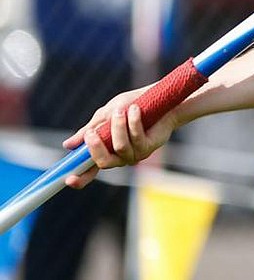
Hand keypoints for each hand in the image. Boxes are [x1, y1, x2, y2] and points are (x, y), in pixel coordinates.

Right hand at [62, 87, 179, 188]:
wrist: (161, 99)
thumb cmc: (131, 106)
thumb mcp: (105, 115)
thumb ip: (90, 130)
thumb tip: (67, 145)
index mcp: (107, 151)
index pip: (91, 170)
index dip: (80, 178)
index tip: (67, 179)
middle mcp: (121, 157)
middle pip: (104, 162)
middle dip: (96, 147)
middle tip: (92, 132)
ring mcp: (136, 154)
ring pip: (120, 147)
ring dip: (118, 127)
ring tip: (120, 110)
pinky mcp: (150, 147)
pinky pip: (137, 138)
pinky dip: (133, 122)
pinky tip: (135, 110)